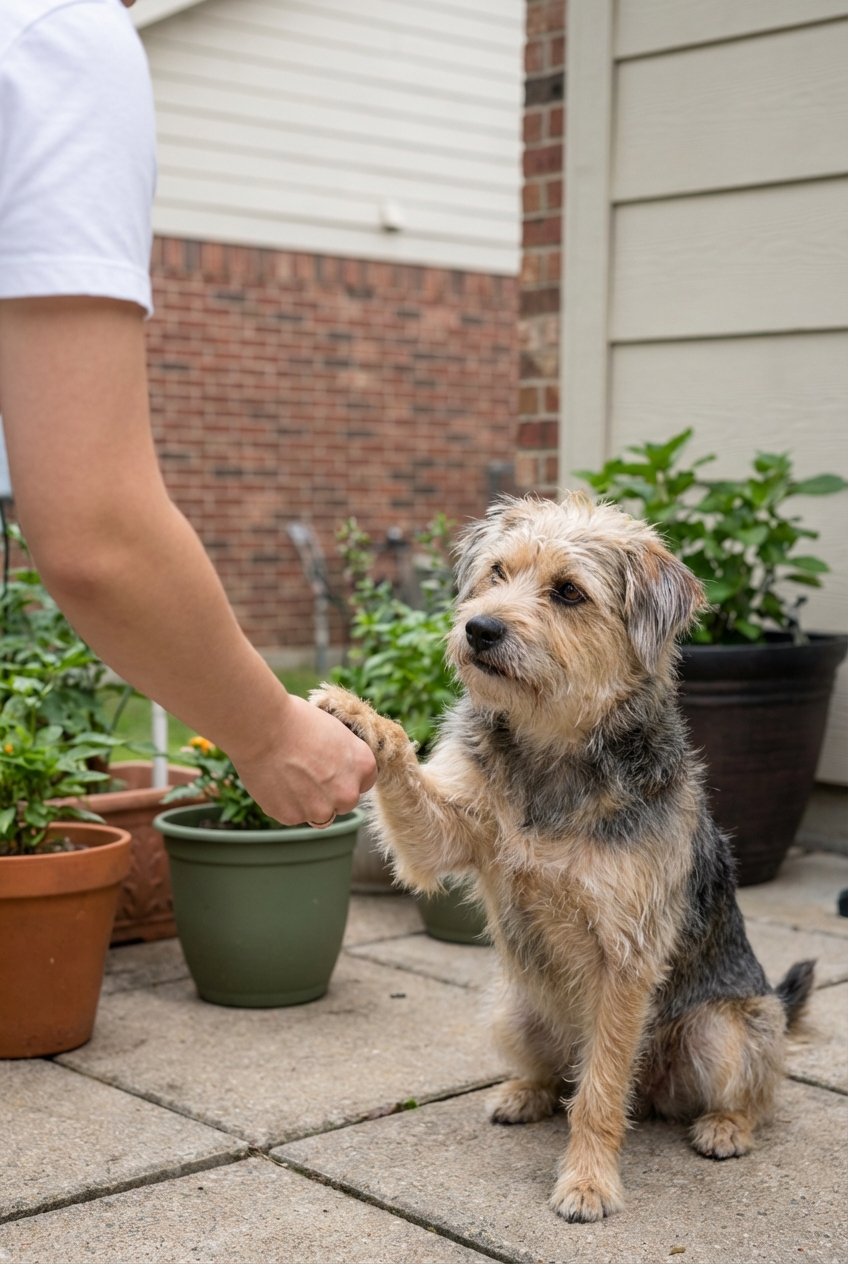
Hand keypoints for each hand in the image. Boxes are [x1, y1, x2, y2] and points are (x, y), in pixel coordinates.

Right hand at [229, 693, 376, 826]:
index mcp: (364, 767)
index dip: (346, 775)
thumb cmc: (297, 720)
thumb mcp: (335, 731)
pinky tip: (274, 780)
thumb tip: (339, 769)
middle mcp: (348, 794)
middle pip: (343, 802)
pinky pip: (291, 814)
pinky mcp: (292, 817)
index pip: (364, 782)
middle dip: (329, 793)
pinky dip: (283, 803)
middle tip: (306, 772)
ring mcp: (320, 809)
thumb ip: (344, 757)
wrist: (263, 727)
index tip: (330, 767)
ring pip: (318, 813)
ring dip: (307, 801)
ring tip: (287, 774)